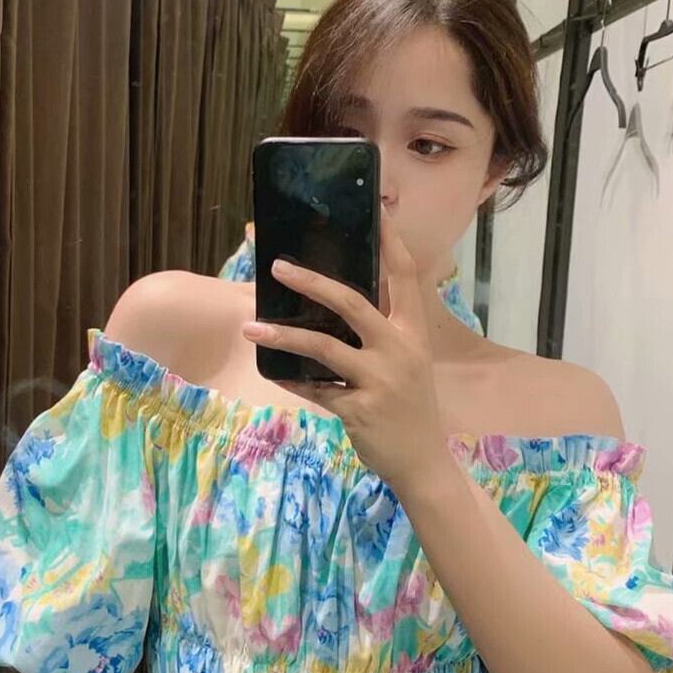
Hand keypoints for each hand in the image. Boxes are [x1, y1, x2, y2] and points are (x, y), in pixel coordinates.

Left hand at [241, 204, 448, 491]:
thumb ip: (382, 336)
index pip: (405, 276)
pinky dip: (291, 379)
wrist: (423, 462)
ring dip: (283, 334)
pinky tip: (272, 370)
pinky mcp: (359, 409)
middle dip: (312, 282)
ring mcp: (380, 380)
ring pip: (323, 346)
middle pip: (353, 302)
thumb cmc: (411, 409)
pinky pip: (315, 389)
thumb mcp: (408, 364)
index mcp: (413, 333)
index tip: (375, 210)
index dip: (390, 242)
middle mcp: (399, 350)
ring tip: (250, 326)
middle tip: (277, 268)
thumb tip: (334, 306)